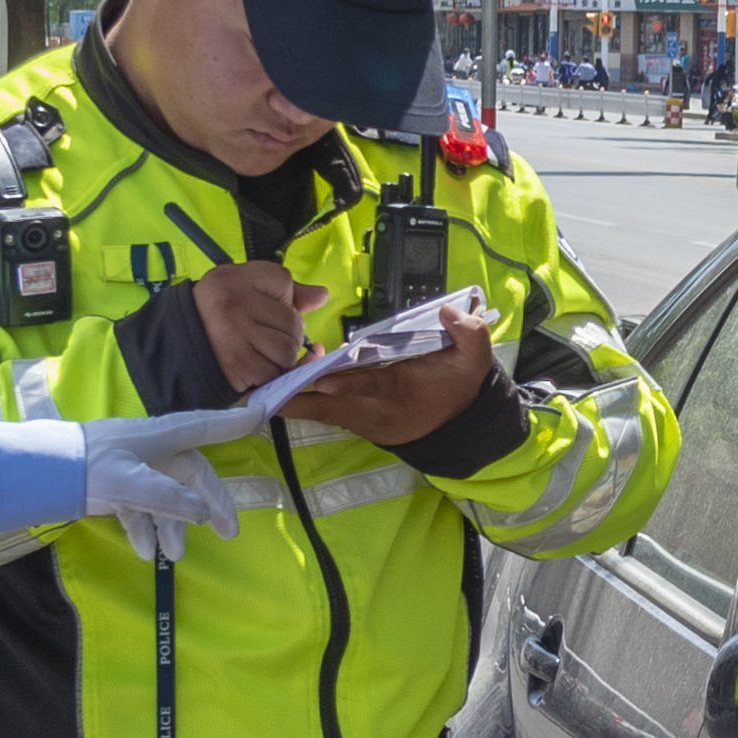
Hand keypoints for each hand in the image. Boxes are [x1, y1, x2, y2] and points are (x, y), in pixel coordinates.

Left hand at [71, 429, 249, 564]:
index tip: (258, 414)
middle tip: (227, 533)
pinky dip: (143, 527)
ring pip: (166, 497)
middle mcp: (151, 450)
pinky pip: (140, 507)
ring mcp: (133, 468)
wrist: (42, 472)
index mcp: (160, 438)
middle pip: (191, 476)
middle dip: (209, 505)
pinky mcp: (115, 486)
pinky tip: (142, 550)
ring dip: (172, 526)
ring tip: (173, 556)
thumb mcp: (130, 484)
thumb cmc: (89, 468)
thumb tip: (202, 512)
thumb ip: (169, 498)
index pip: (203, 428)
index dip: (231, 423)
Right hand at [187, 257, 319, 395]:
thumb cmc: (217, 315)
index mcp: (234, 279)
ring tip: (260, 351)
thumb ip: (285, 290)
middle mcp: (234, 305)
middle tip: (262, 335)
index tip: (262, 306)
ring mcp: (236, 337)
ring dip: (282, 356)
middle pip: (292, 321)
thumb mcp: (243, 289)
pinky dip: (271, 374)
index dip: (281, 298)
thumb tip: (322, 295)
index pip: (283, 282)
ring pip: (288, 350)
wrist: (179, 348)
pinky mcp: (240, 367)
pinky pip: (276, 373)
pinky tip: (255, 366)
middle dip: (287, 332)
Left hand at [284, 304, 494, 446]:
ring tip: (262, 388)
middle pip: (331, 406)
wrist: (458, 425)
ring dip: (295, 401)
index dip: (344, 384)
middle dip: (299, 398)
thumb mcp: (475, 361)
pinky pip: (325, 412)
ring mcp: (363, 420)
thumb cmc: (458, 387)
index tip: (320, 380)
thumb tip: (448, 312)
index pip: (368, 386)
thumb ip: (469, 334)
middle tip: (267, 388)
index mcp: (401, 394)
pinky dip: (303, 403)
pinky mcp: (356, 422)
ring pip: (322, 411)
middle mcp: (375, 411)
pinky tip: (279, 391)